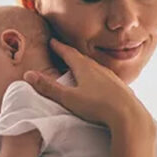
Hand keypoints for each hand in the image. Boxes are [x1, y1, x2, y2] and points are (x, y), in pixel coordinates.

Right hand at [24, 39, 151, 129]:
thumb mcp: (68, 98)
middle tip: (63, 51)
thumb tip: (28, 74)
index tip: (52, 41)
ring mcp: (111, 77)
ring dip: (85, 65)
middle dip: (71, 54)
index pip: (68, 53)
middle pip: (82, 58)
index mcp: (85, 68)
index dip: (59, 47)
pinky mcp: (120, 87)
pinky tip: (98, 83)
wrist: (129, 115)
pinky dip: (97, 76)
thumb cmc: (97, 106)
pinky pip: (105, 77)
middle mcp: (99, 68)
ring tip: (78, 67)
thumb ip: (48, 87)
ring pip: (95, 67)